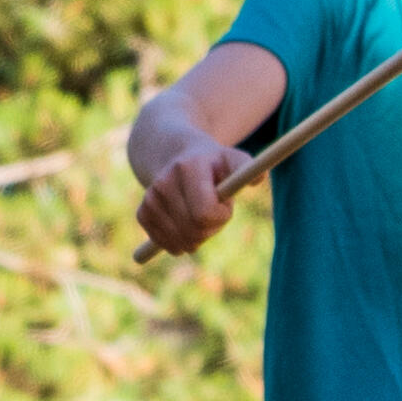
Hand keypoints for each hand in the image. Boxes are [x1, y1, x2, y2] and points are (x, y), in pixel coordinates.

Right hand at [132, 136, 256, 260]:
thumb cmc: (212, 163)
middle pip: (194, 232)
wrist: (174, 155)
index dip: (220, 216)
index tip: (224, 204)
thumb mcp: (232, 158)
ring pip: (181, 242)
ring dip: (197, 236)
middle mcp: (163, 183)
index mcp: (187, 168)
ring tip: (198, 213)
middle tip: (213, 211)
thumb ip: (247, 167)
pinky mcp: (142, 214)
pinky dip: (179, 242)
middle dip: (211, 228)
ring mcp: (150, 199)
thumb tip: (259, 178)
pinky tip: (183, 223)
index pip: (204, 214)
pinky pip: (165, 244)